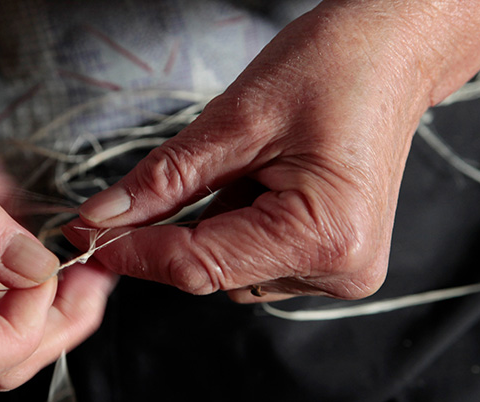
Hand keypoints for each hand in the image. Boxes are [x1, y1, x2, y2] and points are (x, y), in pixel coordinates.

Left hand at [66, 0, 479, 302]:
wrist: (397, 50)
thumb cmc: (336, 66)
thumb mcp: (237, 119)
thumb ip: (164, 180)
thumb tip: (101, 219)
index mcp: (324, 237)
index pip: (200, 265)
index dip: (134, 251)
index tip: (82, 234)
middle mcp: (340, 270)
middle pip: (214, 273)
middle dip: (174, 232)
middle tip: (164, 179)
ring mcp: (342, 270)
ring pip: (232, 269)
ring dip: (212, 225)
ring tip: (251, 162)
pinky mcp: (336, 258)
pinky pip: (258, 258)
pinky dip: (238, 224)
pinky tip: (264, 178)